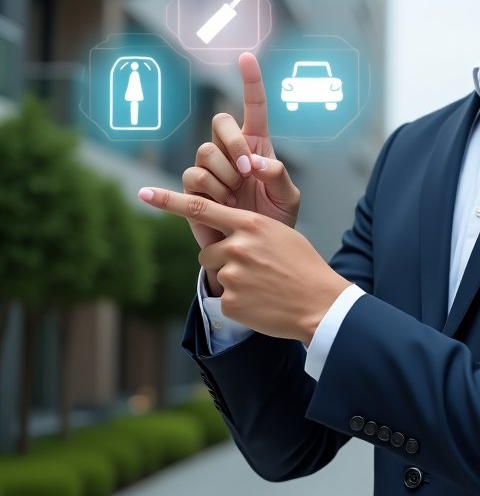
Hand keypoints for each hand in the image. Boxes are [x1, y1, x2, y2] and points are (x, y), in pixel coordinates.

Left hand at [138, 187, 348, 342]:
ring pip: (216, 274)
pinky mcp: (230, 301)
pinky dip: (239, 301)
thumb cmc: (302, 265)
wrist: (319, 302)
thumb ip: (249, 229)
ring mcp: (232, 275)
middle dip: (222, 259)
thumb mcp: (280, 234)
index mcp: (250, 224)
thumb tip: (227, 233)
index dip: (168, 201)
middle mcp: (237, 247)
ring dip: (232, 280)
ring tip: (261, 285)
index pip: (201, 208)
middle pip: (208, 251)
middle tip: (253, 269)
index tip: (144, 193)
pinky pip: (224, 298)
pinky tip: (261, 301)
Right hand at [182, 54, 299, 291]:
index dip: (251, 82)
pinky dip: (210, 192)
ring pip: (204, 154)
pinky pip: (193, 178)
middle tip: (247, 173)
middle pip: (219, 125)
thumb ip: (278, 175)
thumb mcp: (289, 198)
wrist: (254, 250)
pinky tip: (222, 205)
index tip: (246, 56)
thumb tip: (255, 163)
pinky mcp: (193, 190)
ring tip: (237, 199)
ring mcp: (209, 170)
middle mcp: (230, 152)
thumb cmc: (276, 222)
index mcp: (257, 145)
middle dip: (233, 145)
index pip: (254, 107)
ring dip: (224, 178)